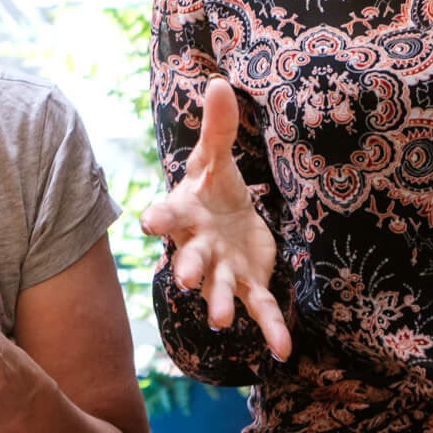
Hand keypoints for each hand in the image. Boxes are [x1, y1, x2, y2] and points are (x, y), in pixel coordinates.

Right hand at [140, 77, 290, 361]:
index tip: (148, 222)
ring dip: (219, 304)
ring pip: (219, 289)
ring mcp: (222, 271)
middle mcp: (197, 248)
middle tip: (181, 280)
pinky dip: (271, 330)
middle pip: (189, 259)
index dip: (157, 218)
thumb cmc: (214, 188)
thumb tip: (219, 81)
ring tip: (222, 321)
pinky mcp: (248, 284)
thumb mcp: (216, 158)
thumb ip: (218, 128)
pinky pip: (259, 309)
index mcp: (184, 214)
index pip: (166, 214)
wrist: (225, 220)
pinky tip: (283, 351)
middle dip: (185, 268)